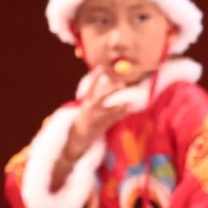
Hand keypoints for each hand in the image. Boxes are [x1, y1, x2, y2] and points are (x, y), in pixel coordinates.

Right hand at [52, 69, 126, 188]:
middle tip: (121, 83)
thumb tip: (101, 86)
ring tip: (129, 100)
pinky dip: (122, 114)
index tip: (101, 68)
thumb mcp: (83, 108)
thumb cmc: (81, 122)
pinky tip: (128, 110)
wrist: (78, 139)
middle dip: (112, 90)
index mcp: (85, 103)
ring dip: (121, 105)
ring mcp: (97, 118)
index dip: (95, 77)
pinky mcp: (103, 126)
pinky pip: (115, 119)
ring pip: (111, 109)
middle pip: (102, 96)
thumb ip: (91, 99)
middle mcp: (90, 109)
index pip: (90, 87)